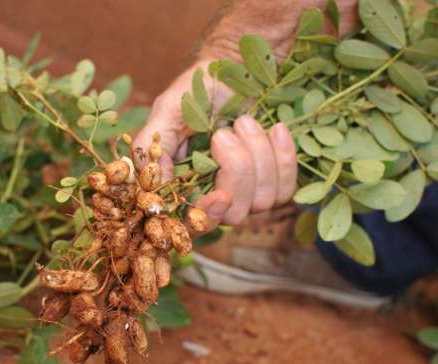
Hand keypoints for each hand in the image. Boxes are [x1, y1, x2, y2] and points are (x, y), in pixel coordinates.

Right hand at [133, 62, 296, 230]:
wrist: (235, 66)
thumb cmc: (196, 89)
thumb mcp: (166, 112)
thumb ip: (152, 149)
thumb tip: (153, 193)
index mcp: (183, 185)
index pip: (193, 224)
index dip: (206, 217)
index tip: (219, 196)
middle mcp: (215, 194)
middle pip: (232, 214)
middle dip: (236, 172)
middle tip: (224, 132)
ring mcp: (248, 191)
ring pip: (262, 201)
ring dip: (258, 157)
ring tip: (245, 121)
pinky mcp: (276, 180)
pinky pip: (286, 187)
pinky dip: (283, 157)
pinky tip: (276, 129)